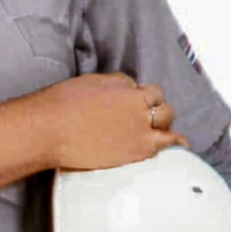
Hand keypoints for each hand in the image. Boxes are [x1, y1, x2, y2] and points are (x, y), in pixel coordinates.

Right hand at [40, 72, 188, 170]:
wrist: (50, 130)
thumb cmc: (61, 105)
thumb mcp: (90, 82)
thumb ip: (114, 84)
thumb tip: (126, 88)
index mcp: (125, 87)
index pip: (147, 89)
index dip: (142, 96)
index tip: (134, 104)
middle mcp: (138, 105)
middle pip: (160, 104)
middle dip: (155, 108)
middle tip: (146, 117)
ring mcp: (141, 128)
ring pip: (167, 121)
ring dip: (164, 124)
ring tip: (163, 130)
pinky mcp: (138, 149)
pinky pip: (167, 143)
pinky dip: (175, 142)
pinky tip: (180, 144)